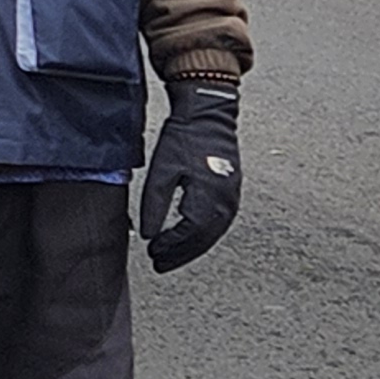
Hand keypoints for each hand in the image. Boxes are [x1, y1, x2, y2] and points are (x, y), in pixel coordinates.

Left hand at [139, 83, 241, 273]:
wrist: (208, 115)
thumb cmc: (184, 139)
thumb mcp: (162, 170)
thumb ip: (154, 204)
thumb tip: (147, 234)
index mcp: (209, 198)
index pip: (189, 234)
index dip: (170, 246)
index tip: (152, 252)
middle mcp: (226, 203)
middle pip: (203, 239)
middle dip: (180, 254)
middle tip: (159, 263)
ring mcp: (232, 198)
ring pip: (213, 234)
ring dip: (192, 247)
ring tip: (170, 256)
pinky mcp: (231, 193)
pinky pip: (218, 223)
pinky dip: (202, 235)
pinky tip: (189, 238)